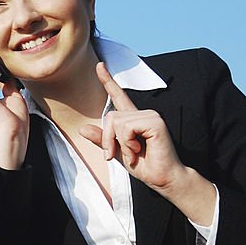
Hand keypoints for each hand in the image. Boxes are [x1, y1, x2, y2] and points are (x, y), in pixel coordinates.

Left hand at [77, 62, 182, 190]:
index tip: (99, 65)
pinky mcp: (155, 122)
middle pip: (110, 117)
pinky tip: (138, 150)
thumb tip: (82, 129)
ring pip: (117, 122)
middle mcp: (142, 114)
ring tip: (133, 154)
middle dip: (108, 140)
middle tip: (117, 155)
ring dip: (120, 144)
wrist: (164, 178)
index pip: (118, 96)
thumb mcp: (117, 153)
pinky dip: (127, 143)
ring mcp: (151, 116)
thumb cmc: (145, 166)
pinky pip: (127, 128)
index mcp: (133, 120)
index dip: (108, 81)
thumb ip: (102, 140)